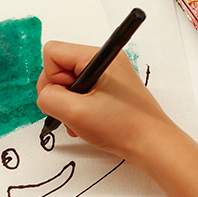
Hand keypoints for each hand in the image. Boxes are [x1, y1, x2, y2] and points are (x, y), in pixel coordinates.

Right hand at [36, 40, 179, 163]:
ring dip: (69, 104)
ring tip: (84, 120)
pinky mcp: (112, 88)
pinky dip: (79, 107)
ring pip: (70, 82)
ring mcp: (110, 74)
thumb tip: (46, 92)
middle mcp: (106, 60)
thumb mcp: (75, 112)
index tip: (69, 97)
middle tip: (76, 111)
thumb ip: (49, 97)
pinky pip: (83, 91)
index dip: (52, 78)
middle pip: (60, 67)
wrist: (151, 144)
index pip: (53, 52)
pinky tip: (88, 122)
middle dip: (61, 92)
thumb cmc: (122, 126)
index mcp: (101, 57)